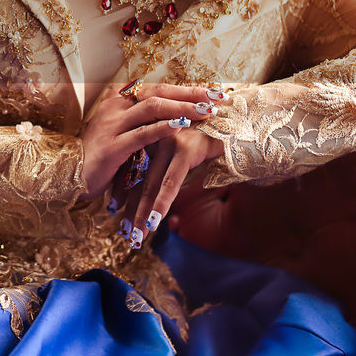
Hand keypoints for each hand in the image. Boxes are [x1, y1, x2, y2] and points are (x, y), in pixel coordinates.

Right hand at [77, 82, 224, 203]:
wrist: (70, 175)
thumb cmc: (100, 156)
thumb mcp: (120, 133)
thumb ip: (140, 122)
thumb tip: (173, 116)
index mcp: (117, 102)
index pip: (156, 88)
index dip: (183, 88)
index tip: (209, 91)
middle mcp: (114, 108)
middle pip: (158, 93)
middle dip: (189, 93)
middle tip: (216, 96)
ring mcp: (112, 126)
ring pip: (152, 108)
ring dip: (182, 108)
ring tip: (206, 111)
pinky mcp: (113, 147)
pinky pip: (142, 134)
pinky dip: (164, 128)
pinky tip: (182, 126)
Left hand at [118, 129, 222, 248]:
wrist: (240, 119)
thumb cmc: (217, 136)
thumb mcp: (191, 153)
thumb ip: (173, 168)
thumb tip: (161, 192)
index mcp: (154, 136)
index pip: (133, 168)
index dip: (123, 190)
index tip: (115, 210)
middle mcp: (156, 138)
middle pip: (138, 180)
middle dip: (130, 208)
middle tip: (124, 233)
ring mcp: (168, 142)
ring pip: (150, 184)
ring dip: (142, 213)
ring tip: (136, 236)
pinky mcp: (184, 148)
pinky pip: (170, 182)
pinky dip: (161, 203)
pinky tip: (154, 221)